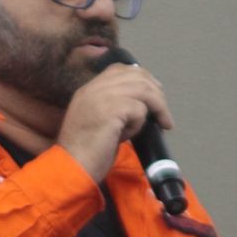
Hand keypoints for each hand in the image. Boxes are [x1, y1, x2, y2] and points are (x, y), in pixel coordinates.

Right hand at [57, 62, 172, 181]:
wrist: (71, 168)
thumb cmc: (85, 152)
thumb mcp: (96, 122)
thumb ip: (112, 108)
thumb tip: (141, 105)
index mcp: (88, 89)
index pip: (119, 69)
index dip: (141, 77)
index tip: (154, 93)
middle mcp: (94, 88)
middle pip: (136, 75)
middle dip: (156, 92)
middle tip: (164, 112)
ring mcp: (101, 97)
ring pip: (143, 89)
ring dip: (158, 107)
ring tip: (163, 122)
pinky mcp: (111, 110)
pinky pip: (139, 109)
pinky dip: (140, 123)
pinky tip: (129, 136)